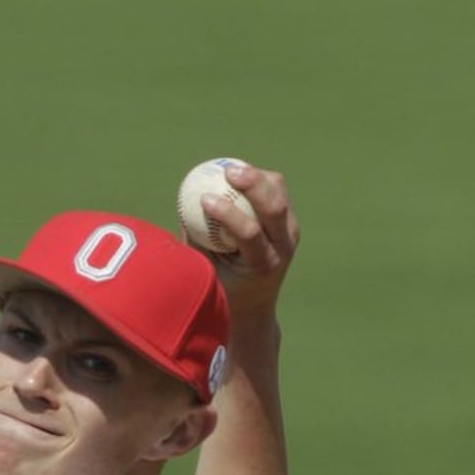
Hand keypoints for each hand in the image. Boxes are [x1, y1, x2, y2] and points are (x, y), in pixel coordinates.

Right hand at [197, 163, 298, 322]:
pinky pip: (277, 190)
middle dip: (252, 183)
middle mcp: (283, 247)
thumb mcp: (207, 270)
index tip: (204, 199)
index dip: (227, 213)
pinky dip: (258, 179)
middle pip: (274, 206)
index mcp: (262, 264)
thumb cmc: (223, 287)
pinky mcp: (290, 221)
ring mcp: (291, 232)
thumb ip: (198, 242)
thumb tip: (183, 206)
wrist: (256, 303)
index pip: (249, 232)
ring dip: (256, 176)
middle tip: (227, 171)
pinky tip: (238, 175)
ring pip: (279, 192)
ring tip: (231, 170)